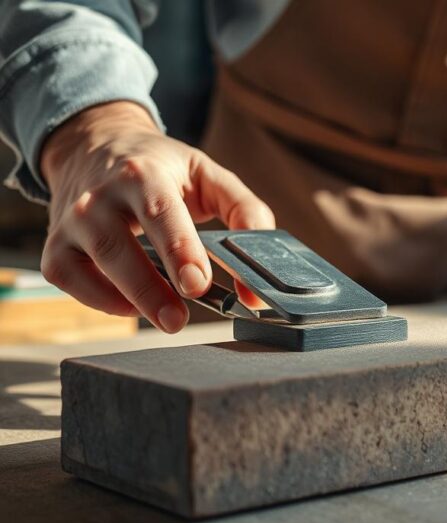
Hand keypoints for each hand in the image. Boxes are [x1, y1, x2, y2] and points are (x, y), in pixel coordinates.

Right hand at [39, 101, 274, 331]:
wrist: (94, 145)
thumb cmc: (161, 168)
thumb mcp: (209, 175)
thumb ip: (246, 214)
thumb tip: (257, 276)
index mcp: (143, 173)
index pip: (160, 214)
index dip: (179, 251)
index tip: (198, 284)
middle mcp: (99, 195)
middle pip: (117, 247)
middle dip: (150, 288)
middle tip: (179, 319)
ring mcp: (72, 221)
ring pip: (90, 266)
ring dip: (130, 299)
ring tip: (169, 318)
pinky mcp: (55, 245)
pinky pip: (70, 280)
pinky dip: (100, 300)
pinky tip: (133, 304)